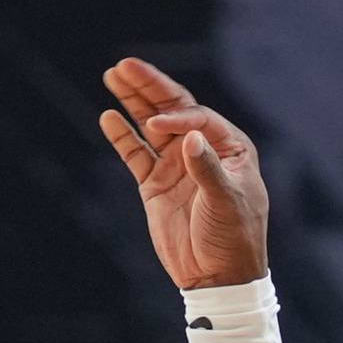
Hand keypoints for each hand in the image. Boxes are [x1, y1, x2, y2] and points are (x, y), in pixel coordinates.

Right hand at [96, 57, 269, 289]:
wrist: (217, 277)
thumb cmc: (234, 238)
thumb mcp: (226, 203)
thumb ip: (207, 171)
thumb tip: (190, 139)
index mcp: (229, 148)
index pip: (198, 119)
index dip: (176, 117)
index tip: (156, 125)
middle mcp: (202, 150)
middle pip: (171, 110)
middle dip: (149, 87)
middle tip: (124, 65)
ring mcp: (176, 165)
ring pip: (150, 126)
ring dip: (132, 101)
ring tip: (112, 74)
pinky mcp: (155, 184)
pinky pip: (135, 154)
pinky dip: (121, 137)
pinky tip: (108, 117)